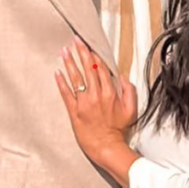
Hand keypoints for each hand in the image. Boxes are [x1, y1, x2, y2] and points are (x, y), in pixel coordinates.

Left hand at [55, 40, 137, 166]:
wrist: (106, 147)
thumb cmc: (118, 130)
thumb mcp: (131, 109)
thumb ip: (129, 91)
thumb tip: (122, 77)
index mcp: (110, 93)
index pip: (101, 69)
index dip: (95, 55)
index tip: (90, 45)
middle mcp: (96, 95)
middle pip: (88, 68)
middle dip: (81, 52)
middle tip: (76, 40)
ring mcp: (84, 102)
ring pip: (76, 78)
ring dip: (70, 63)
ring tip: (64, 51)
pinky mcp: (74, 111)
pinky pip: (66, 93)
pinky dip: (61, 82)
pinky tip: (57, 72)